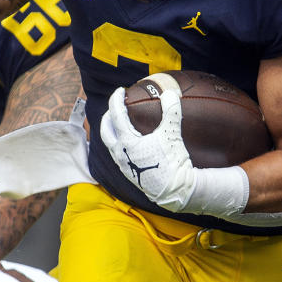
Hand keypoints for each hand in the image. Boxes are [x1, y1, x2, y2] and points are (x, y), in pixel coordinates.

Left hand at [100, 76, 246, 216]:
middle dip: (108, 115)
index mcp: (127, 143)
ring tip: (120, 122)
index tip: (121, 90)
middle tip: (116, 105)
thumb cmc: (173, 162)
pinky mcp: (128, 173)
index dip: (117, 100)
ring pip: (110, 143)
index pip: (116, 115)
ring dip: (112, 130)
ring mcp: (123, 165)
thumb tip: (170, 93)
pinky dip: (118, 142)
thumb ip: (171, 110)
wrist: (175, 191)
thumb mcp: (172, 133)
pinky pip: (116, 153)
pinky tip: (128, 141)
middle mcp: (120, 154)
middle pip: (105, 130)